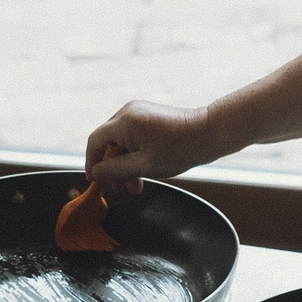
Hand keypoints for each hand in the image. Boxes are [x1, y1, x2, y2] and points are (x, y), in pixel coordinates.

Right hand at [83, 101, 229, 197]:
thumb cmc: (180, 149)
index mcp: (124, 122)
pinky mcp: (150, 117)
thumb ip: (116, 170)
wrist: (209, 133)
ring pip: (122, 142)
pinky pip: (133, 137)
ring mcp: (140, 112)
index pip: (95, 141)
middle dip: (111, 168)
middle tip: (117, 188)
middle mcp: (129, 112)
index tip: (93, 181)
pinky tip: (142, 174)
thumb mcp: (144, 166)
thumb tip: (96, 172)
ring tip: (133, 187)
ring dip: (125, 165)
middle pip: (108, 142)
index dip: (91, 162)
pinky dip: (134, 155)